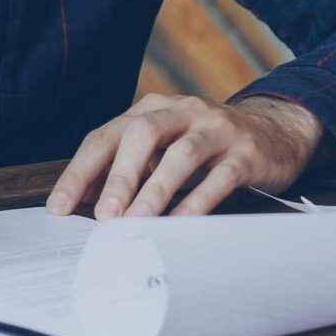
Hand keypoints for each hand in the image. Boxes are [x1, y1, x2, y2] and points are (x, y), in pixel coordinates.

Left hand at [45, 94, 323, 220]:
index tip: (59, 208)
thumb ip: (129, 167)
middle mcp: (182, 112)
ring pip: (181, 154)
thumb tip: (86, 200)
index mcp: (152, 110)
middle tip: (103, 216)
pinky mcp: (246, 152)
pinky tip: (182, 224)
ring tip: (135, 222)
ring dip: (155, 190)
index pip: (106, 136)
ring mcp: (216, 129)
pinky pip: (220, 176)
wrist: (276, 129)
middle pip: (141, 135)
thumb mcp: (164, 147)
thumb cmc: (207, 145)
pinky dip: (199, 200)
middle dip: (118, 176)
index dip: (80, 172)